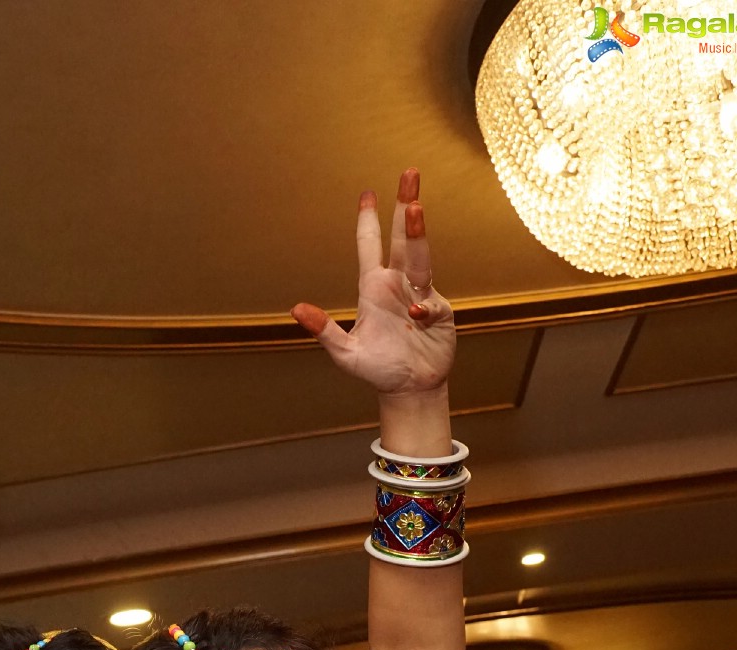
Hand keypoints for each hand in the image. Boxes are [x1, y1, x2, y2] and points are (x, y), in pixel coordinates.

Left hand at [291, 169, 454, 396]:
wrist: (409, 389)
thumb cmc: (377, 369)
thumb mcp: (345, 352)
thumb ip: (324, 331)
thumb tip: (297, 310)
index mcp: (373, 287)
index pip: (369, 246)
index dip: (368, 220)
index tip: (367, 192)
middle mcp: (397, 284)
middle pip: (401, 238)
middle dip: (405, 205)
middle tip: (410, 173)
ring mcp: (420, 294)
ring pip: (419, 257)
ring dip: (416, 233)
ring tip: (416, 208)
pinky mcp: (439, 311)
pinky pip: (430, 301)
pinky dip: (423, 305)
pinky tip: (415, 316)